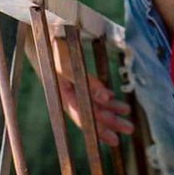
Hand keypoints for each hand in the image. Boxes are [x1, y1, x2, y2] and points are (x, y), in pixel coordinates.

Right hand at [25, 27, 133, 146]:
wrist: (44, 35)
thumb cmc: (56, 50)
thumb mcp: (69, 65)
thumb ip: (88, 83)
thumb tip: (106, 99)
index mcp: (65, 96)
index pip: (84, 118)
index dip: (99, 129)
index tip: (114, 138)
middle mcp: (69, 95)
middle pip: (92, 113)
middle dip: (111, 123)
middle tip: (130, 129)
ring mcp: (73, 87)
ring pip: (94, 103)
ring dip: (112, 110)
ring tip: (128, 115)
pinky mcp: (77, 78)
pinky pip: (93, 92)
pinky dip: (104, 96)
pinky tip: (115, 100)